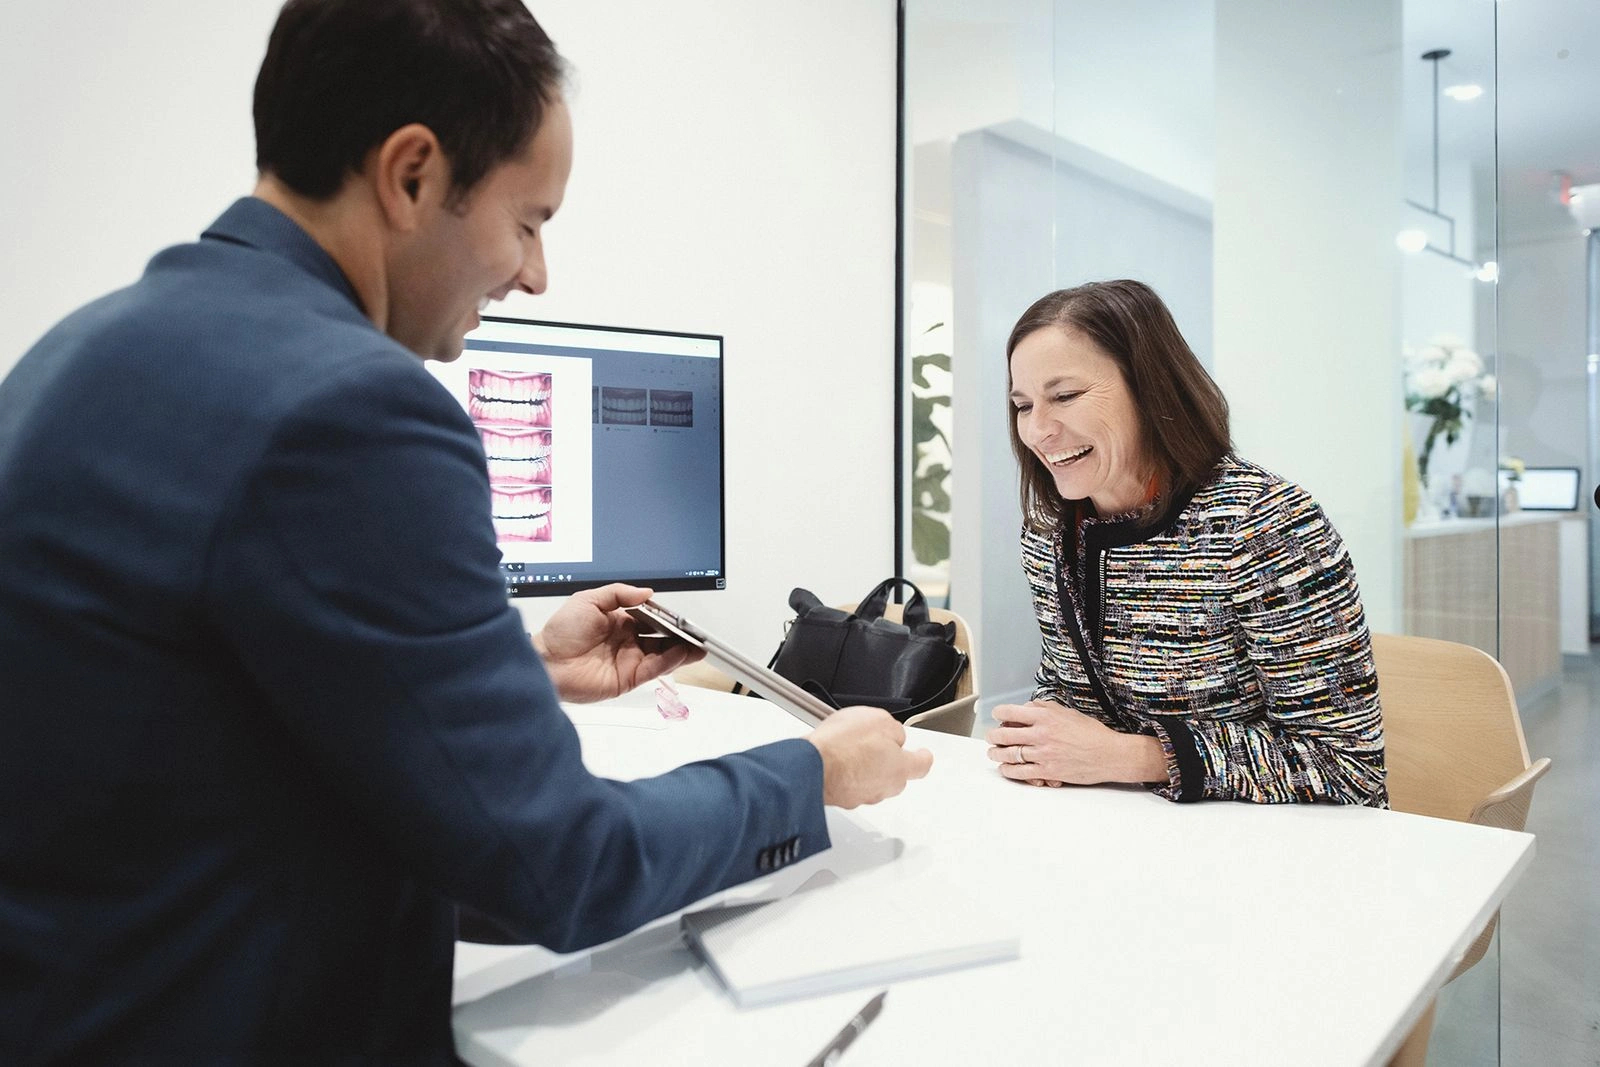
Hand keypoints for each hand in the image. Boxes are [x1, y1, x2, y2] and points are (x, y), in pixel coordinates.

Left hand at [533, 584, 703, 702]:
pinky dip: (669, 662)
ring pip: (661, 655)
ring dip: (681, 650)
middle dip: (680, 635)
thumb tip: (646, 593)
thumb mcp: (588, 600)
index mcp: (619, 622)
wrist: (546, 662)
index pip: (650, 619)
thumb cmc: (560, 633)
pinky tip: (680, 654)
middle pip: (660, 638)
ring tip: (697, 644)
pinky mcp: (626, 679)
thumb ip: (619, 594)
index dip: (666, 617)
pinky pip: (653, 669)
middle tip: (696, 631)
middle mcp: (626, 641)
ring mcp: (628, 661)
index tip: (679, 616)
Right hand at [805, 705, 934, 808]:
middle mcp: (884, 786)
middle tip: (876, 743)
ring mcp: (862, 795)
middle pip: (896, 774)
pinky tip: (837, 759)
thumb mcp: (878, 720)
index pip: (922, 765)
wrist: (812, 766)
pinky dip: (847, 774)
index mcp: (900, 767)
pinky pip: (851, 784)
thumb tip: (893, 736)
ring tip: (850, 748)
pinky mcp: (843, 798)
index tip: (922, 753)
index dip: (922, 756)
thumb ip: (893, 729)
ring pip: (872, 780)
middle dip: (889, 759)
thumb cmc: (844, 745)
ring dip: (866, 767)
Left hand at [984, 700, 1165, 786]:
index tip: (997, 715)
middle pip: (1004, 734)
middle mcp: (1042, 734)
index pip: (1011, 712)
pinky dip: (1008, 770)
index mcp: (1046, 717)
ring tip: (993, 752)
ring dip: (996, 753)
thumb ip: (1045, 708)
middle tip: (992, 737)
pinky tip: (1005, 768)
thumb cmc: (1092, 733)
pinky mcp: (1048, 772)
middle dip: (993, 736)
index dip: (999, 713)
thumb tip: (1027, 707)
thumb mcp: (1068, 712)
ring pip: (1009, 754)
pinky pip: (1020, 772)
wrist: (1110, 755)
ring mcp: (1043, 754)